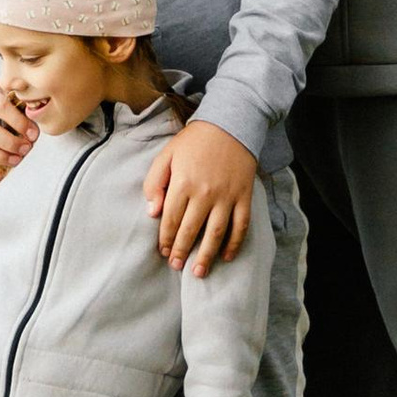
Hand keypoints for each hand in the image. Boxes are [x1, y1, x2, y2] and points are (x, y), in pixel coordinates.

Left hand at [141, 118, 257, 271]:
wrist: (230, 124)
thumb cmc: (194, 141)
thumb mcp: (167, 155)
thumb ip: (155, 183)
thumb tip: (152, 213)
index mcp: (183, 183)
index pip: (171, 219)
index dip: (166, 238)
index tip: (163, 251)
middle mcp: (205, 193)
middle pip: (191, 230)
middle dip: (182, 252)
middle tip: (176, 266)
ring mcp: (227, 197)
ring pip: (216, 234)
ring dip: (206, 255)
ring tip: (198, 272)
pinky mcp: (244, 197)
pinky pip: (240, 226)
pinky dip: (235, 244)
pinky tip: (227, 257)